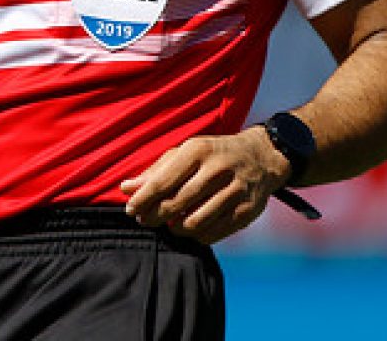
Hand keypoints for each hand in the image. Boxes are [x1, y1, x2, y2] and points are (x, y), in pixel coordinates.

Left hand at [120, 127, 289, 244]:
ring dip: (176, 229)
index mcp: (198, 150)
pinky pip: (214, 233)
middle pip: (177, 203)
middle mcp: (218, 169)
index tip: (130, 209)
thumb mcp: (186, 152)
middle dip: (155, 216)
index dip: (143, 199)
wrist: (261, 156)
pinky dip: (197, 236)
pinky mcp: (247, 211)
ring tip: (169, 225)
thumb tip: (125, 188)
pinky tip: (190, 229)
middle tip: (145, 220)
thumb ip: (156, 170)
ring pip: (195, 222)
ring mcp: (235, 191)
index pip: (163, 181)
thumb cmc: (213, 154)